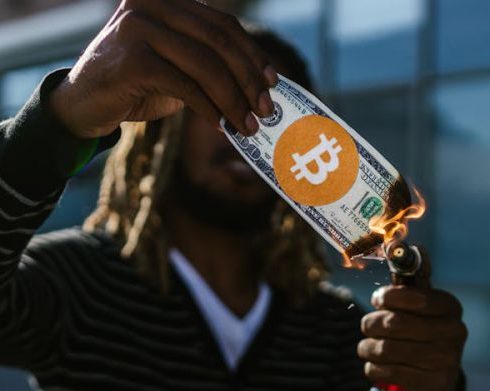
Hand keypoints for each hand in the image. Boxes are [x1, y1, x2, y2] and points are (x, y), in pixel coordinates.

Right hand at [49, 0, 277, 137]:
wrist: (84, 104)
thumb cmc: (134, 87)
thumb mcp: (176, 70)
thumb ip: (206, 67)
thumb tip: (254, 88)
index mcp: (167, 1)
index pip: (222, 25)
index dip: (252, 54)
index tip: (272, 81)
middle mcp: (152, 5)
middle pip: (219, 42)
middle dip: (247, 80)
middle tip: (265, 109)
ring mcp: (139, 28)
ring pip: (206, 65)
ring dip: (233, 100)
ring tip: (248, 125)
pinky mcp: (133, 59)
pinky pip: (186, 86)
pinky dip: (209, 108)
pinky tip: (222, 125)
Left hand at [358, 285, 466, 390]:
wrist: (437, 379)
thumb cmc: (420, 331)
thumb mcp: (418, 305)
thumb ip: (405, 279)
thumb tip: (394, 245)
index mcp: (449, 307)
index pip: (416, 297)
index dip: (389, 297)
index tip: (378, 300)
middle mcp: (453, 332)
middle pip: (393, 323)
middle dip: (372, 323)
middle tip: (369, 325)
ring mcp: (445, 360)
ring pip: (385, 348)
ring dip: (368, 347)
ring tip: (371, 346)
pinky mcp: (431, 384)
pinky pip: (384, 371)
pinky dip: (373, 367)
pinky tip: (379, 365)